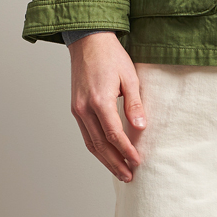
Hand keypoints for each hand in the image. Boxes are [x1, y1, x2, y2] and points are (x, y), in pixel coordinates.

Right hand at [68, 33, 146, 182]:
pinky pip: (86, 135)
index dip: (126, 151)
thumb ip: (134, 104)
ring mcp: (78, 110)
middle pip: (100, 145)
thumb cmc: (111, 56)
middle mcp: (85, 108)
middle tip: (129, 177)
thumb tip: (141, 127)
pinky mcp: (76, 109)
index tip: (137, 161)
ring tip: (120, 173)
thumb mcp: (130, 77)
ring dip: (106, 161)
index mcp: (99, 100)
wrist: (87, 40)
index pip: (114, 135)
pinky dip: (97, 149)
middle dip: (115, 163)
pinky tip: (107, 157)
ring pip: (91, 143)